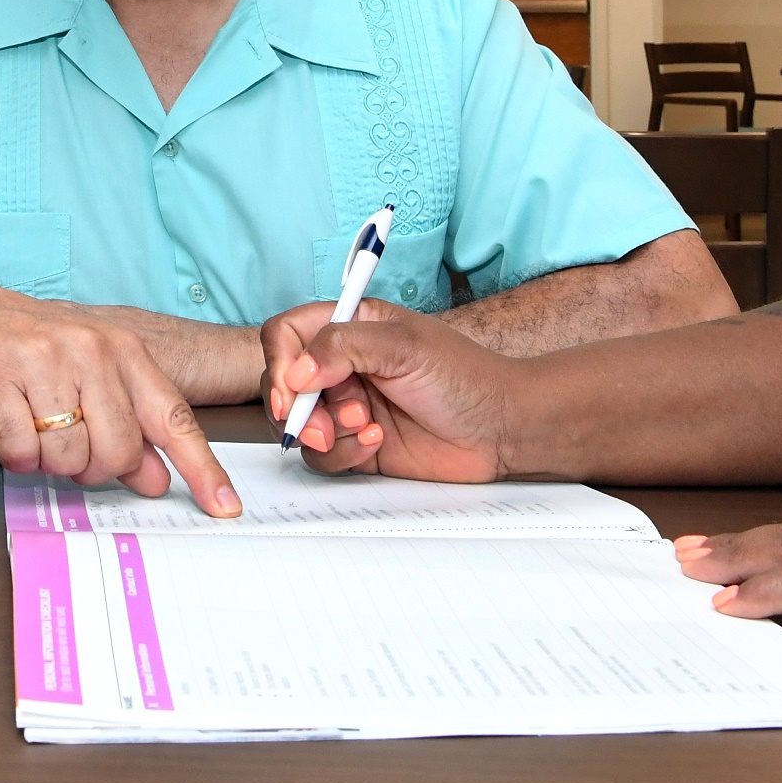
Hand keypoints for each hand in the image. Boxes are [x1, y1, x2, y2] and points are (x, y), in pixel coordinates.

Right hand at [0, 278, 237, 515]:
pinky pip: (20, 451)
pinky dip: (15, 454)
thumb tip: (157, 478)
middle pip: (118, 452)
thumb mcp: (93, 377)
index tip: (224, 507)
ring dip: (49, 460)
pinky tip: (9, 424)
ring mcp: (43, 361)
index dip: (202, 468)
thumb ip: (130, 427)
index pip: (174, 418)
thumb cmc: (33, 348)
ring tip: (35, 427)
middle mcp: (91, 350)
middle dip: (93, 467)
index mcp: (124, 350)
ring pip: (67, 457)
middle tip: (71, 446)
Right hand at [262, 300, 514, 484]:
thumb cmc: (465, 376)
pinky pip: (322, 457)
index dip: (280, 361)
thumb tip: (295, 372)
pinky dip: (343, 454)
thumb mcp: (404, 346)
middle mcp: (341, 366)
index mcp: (350, 325)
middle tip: (323, 425)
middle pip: (283, 383)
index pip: (287, 334)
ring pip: (298, 425)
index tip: (290, 390)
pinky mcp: (356, 445)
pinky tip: (377, 444)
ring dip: (324, 432)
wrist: (501, 430)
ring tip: (366, 428)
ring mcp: (346, 407)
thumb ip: (343, 347)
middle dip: (297, 408)